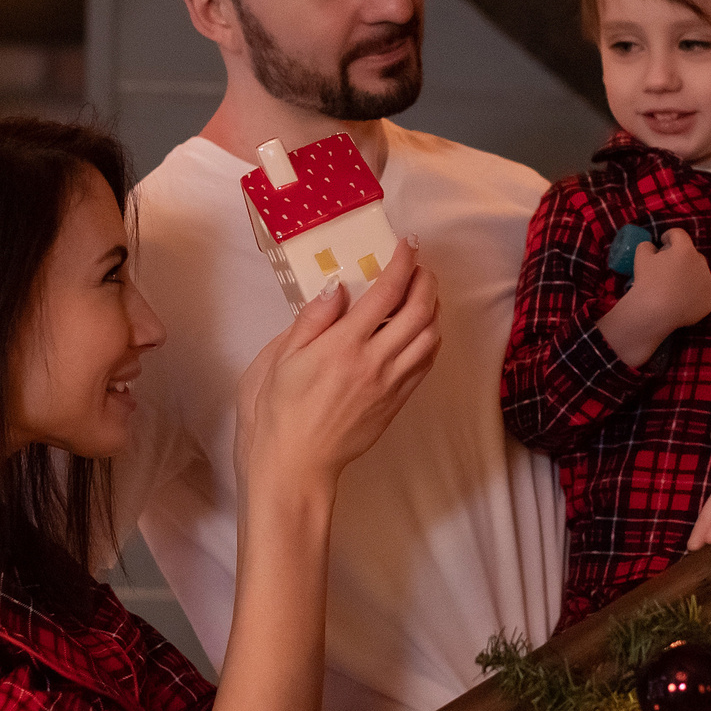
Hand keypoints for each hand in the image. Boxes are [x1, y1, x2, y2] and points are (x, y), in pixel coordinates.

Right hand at [237, 238, 441, 488]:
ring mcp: (390, 384)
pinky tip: (421, 330)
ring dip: (433, 308)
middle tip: (420, 265)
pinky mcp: (395, 403)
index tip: (407, 244)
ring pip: (431, 337)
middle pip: (420, 311)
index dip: (403, 263)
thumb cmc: (277, 413)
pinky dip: (430, 339)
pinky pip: (425, 364)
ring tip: (423, 293)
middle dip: (426, 280)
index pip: (386, 293)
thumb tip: (336, 287)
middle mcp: (375, 362)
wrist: (294, 465)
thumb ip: (311, 320)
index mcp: (343, 345)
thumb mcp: (279, 359)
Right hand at [598, 229, 710, 366]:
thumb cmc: (648, 282)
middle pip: (691, 254)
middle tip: (666, 268)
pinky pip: (701, 292)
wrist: (656, 313)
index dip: (668, 237)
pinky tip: (680, 301)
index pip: (679, 235)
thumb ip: (647, 246)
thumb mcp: (641, 257)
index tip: (661, 243)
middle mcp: (701, 263)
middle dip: (680, 257)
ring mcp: (708, 283)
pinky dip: (692, 294)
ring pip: (698, 273)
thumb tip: (653, 248)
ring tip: (673, 287)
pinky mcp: (709, 301)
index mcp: (685, 250)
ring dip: (688, 275)